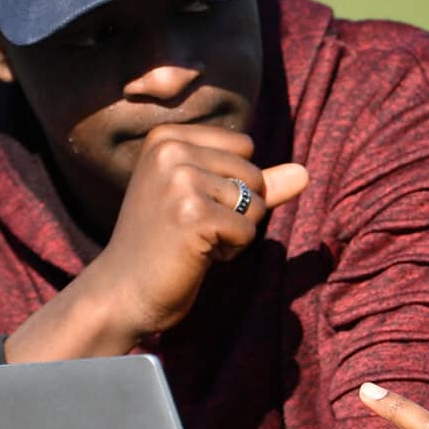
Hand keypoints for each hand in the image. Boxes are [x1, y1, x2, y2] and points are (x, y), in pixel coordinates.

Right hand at [9, 127, 308, 360]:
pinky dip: (231, 251)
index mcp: (167, 137)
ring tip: (193, 242)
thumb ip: (256, 183)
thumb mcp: (208, 201)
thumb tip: (305, 172)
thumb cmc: (165, 246)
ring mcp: (180, 181)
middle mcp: (170, 150)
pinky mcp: (193, 216)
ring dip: (235, 232)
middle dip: (237, 210)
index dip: (232, 183)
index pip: (244, 145)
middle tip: (191, 229)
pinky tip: (195, 256)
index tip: (191, 205)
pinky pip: (248, 230)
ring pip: (255, 203)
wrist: (123, 291)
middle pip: (253, 173)